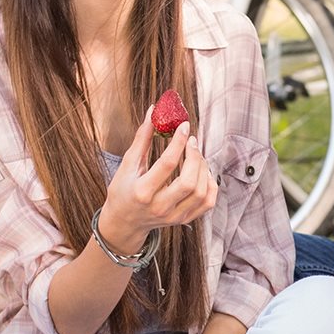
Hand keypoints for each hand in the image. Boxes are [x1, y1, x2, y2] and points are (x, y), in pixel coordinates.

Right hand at [96, 110, 217, 251]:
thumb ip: (142, 139)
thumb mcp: (127, 165)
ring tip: (195, 155)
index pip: (167, 165)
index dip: (178, 142)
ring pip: (201, 192)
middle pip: (189, 182)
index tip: (184, 126)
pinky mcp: (184, 220)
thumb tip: (153, 112)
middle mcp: (160, 207)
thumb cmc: (123, 190)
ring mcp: (174, 216)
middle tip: (191, 141)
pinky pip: (207, 202)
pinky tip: (201, 172)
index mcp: (142, 192)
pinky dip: (209, 184)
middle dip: (194, 156)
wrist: (125, 221)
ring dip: (203, 168)